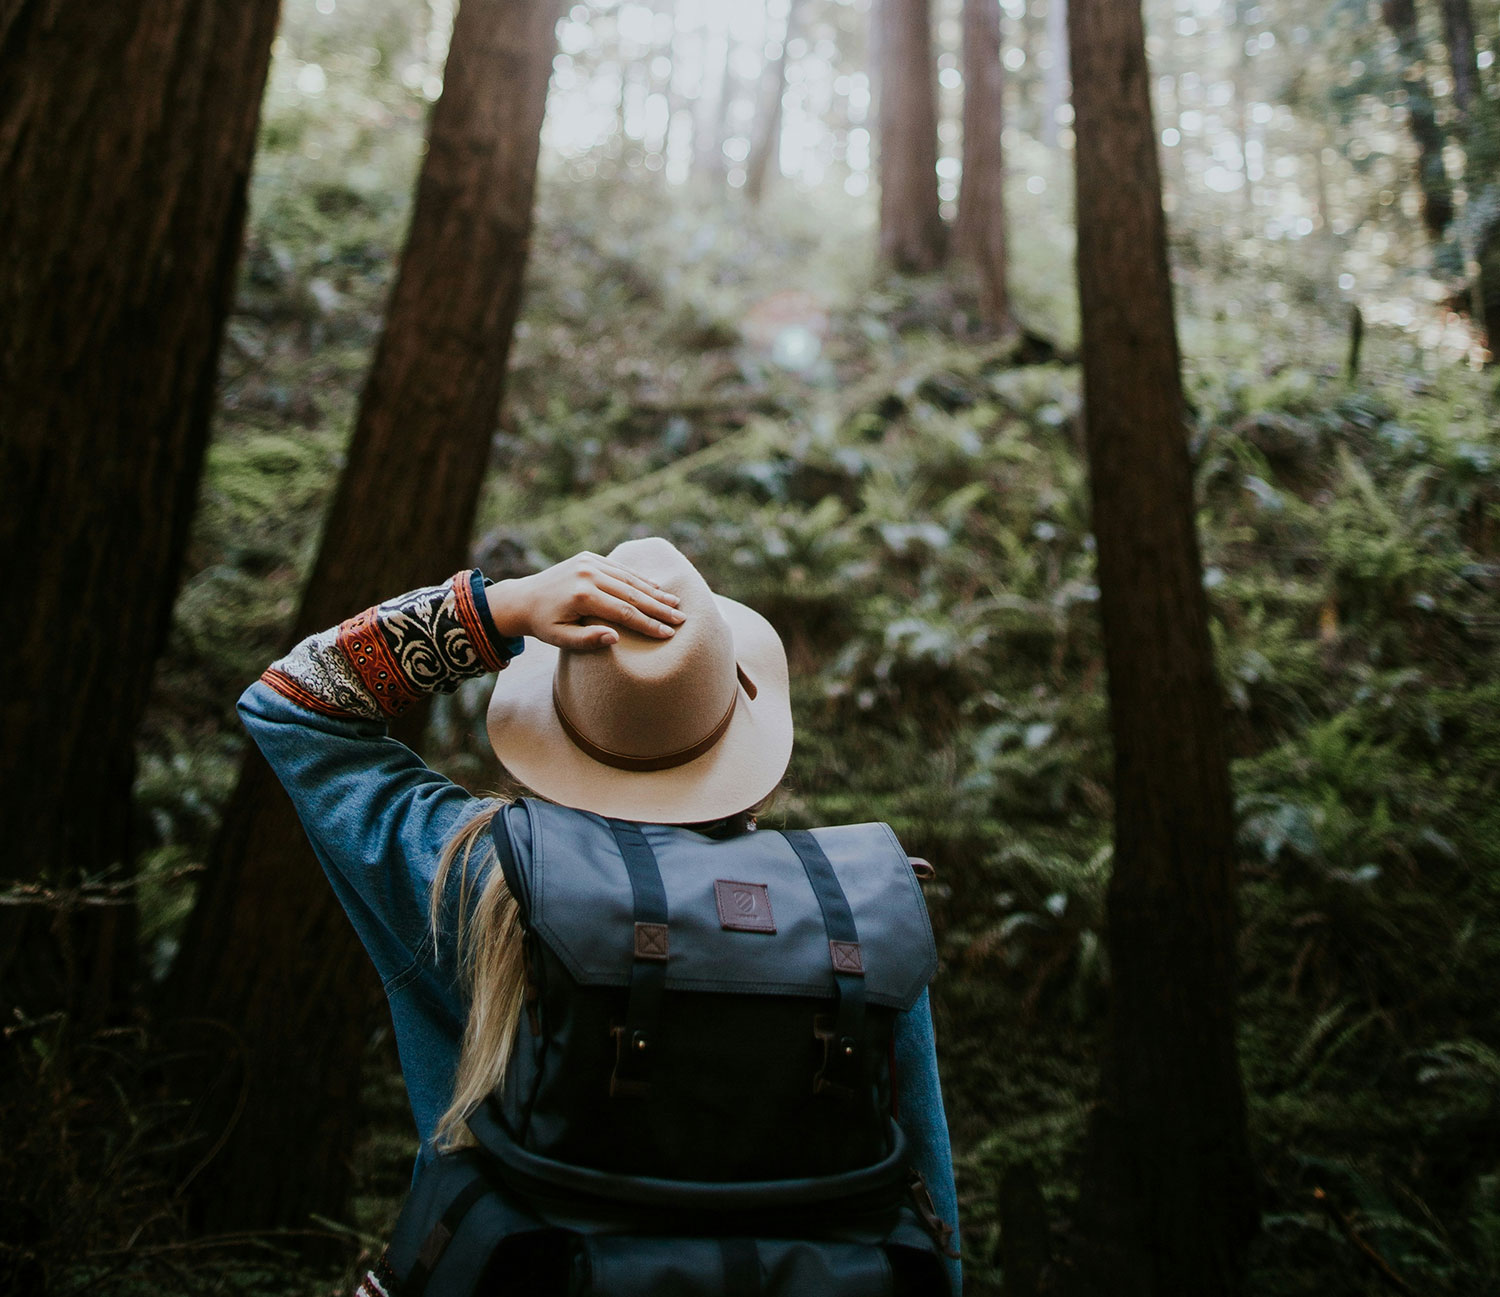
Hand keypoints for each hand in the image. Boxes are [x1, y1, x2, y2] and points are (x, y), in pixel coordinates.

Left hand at [485, 552, 683, 649]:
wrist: (522, 598)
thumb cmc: (543, 624)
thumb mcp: (559, 639)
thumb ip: (587, 640)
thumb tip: (615, 638)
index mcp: (582, 595)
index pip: (624, 612)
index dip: (648, 624)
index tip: (667, 633)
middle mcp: (588, 574)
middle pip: (632, 593)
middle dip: (658, 608)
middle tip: (681, 619)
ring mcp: (589, 563)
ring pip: (628, 579)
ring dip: (654, 591)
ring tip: (675, 603)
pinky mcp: (589, 557)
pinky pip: (619, 569)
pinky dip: (638, 578)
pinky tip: (656, 587)